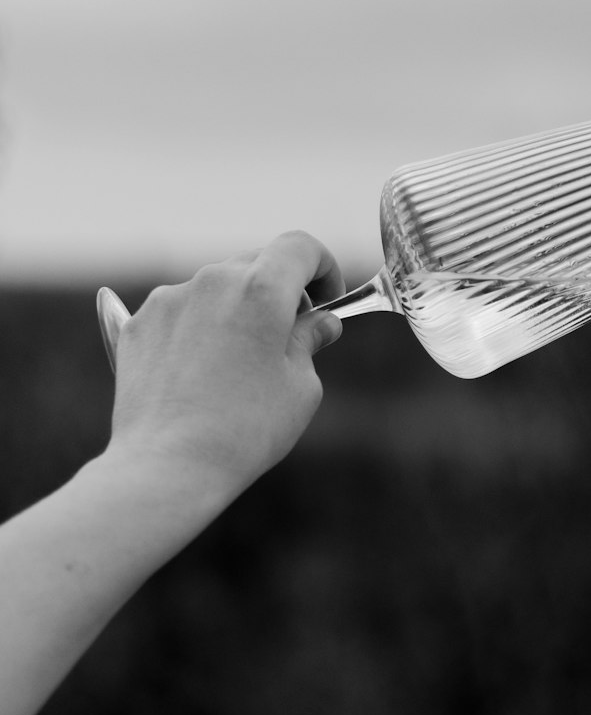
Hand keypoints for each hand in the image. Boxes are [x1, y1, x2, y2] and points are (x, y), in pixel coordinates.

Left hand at [107, 231, 344, 504]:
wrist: (168, 467)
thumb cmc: (244, 430)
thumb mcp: (300, 387)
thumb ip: (310, 341)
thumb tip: (318, 324)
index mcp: (261, 290)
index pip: (300, 247)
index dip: (323, 268)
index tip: (326, 301)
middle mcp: (213, 281)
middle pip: (257, 263)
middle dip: (281, 291)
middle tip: (290, 336)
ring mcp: (170, 299)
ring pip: (216, 288)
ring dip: (237, 309)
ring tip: (240, 364)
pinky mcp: (139, 324)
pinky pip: (181, 310)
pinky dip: (199, 327)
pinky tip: (202, 371)